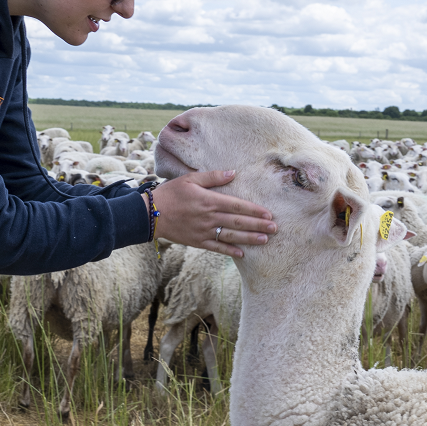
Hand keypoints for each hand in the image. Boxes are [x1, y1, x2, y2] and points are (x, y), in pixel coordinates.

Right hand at [150, 171, 275, 256]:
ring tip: (265, 240)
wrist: (151, 214)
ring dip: (249, 238)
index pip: (238, 206)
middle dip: (258, 225)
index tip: (269, 214)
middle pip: (239, 222)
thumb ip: (213, 176)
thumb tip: (233, 172)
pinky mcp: (198, 241)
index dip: (255, 210)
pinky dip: (230, 251)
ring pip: (231, 236)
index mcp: (209, 201)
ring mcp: (204, 231)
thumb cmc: (171, 193)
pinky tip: (242, 253)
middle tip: (275, 228)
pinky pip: (217, 248)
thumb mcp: (190, 178)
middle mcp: (209, 217)